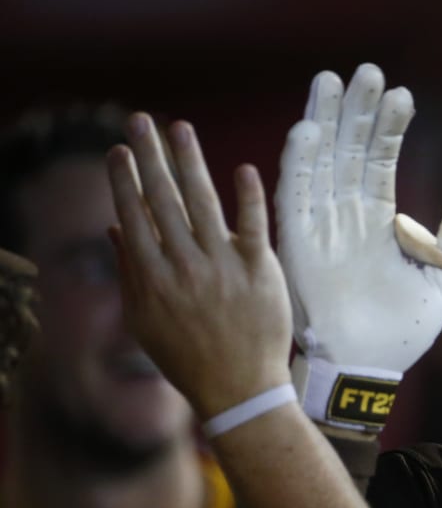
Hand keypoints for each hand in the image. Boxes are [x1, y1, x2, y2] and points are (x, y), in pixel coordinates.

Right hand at [106, 114, 292, 419]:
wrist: (238, 388)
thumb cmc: (187, 356)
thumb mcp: (144, 319)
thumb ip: (129, 271)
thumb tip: (115, 228)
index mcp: (152, 278)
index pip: (133, 217)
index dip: (124, 181)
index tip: (118, 150)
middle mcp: (184, 267)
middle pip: (163, 200)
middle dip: (149, 156)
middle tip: (139, 120)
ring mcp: (223, 267)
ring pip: (203, 203)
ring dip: (189, 161)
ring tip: (179, 128)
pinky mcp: (260, 272)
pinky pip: (254, 226)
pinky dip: (248, 197)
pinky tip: (242, 168)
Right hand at [276, 63, 441, 373]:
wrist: (368, 368)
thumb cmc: (402, 331)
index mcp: (378, 221)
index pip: (381, 160)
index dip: (390, 127)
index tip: (403, 94)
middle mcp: (345, 215)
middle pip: (348, 149)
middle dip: (356, 110)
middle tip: (366, 70)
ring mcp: (318, 225)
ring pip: (319, 161)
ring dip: (324, 121)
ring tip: (331, 80)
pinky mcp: (296, 242)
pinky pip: (294, 195)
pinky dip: (298, 162)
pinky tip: (307, 129)